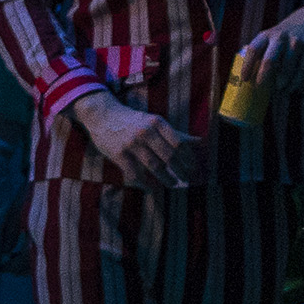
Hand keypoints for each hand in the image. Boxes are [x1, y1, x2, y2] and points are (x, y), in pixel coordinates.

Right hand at [77, 92, 194, 188]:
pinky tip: (152, 188)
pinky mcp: (119, 154)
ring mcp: (131, 143)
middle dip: (180, 170)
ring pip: (154, 166)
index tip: (193, 168)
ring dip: (166, 178)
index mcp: (157, 122)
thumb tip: (200, 141)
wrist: (103, 115)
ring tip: (173, 184)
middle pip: (169, 156)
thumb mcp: (155, 122)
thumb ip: (176, 133)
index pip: (178, 143)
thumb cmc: (134, 121)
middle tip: (187, 179)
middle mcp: (145, 131)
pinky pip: (135, 173)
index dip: (188, 158)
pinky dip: (145, 183)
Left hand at [238, 2, 303, 97]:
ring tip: (279, 91)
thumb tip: (251, 78)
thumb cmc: (286, 35)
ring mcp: (297, 42)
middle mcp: (280, 37)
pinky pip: (302, 69)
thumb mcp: (272, 37)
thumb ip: (262, 52)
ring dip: (282, 82)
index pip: (253, 50)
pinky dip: (296, 81)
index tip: (245, 79)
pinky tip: (292, 86)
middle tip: (260, 86)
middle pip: (269, 59)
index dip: (247, 65)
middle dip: (264, 74)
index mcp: (267, 35)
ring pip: (287, 68)